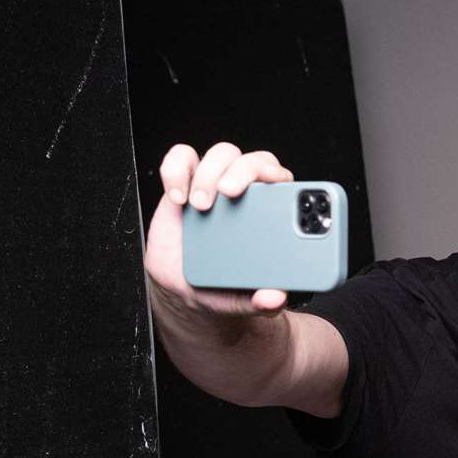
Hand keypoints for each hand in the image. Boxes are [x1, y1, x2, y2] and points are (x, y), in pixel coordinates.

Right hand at [143, 142, 295, 319]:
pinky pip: (181, 159)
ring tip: (200, 205)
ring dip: (211, 173)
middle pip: (252, 161)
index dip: (277, 175)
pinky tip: (177, 197)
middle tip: (230, 193)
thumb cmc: (225, 285)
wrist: (188, 288)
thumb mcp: (247, 299)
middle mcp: (246, 193)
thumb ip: (265, 302)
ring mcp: (215, 185)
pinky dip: (176, 170)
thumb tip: (274, 299)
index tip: (271, 184)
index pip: (282, 180)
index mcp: (271, 213)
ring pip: (221, 155)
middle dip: (243, 171)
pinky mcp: (184, 184)